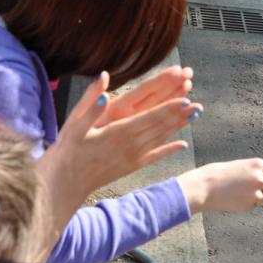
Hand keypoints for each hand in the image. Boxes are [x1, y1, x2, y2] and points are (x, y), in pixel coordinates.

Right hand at [34, 73, 196, 262]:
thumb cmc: (67, 151)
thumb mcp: (74, 123)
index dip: (169, 107)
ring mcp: (132, 157)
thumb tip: (104, 78)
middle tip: (198, 104)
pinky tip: (182, 144)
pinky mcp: (131, 166)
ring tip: (195, 116)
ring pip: (161, 139)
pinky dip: (169, 149)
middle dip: (180, 114)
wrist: (64, 184)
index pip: (149, 116)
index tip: (186, 98)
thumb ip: (91, 101)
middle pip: (160, 127)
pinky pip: (154, 156)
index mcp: (118, 132)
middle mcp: (130, 145)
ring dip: (179, 127)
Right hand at [179, 158, 262, 213]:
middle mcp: (259, 177)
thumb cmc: (224, 175)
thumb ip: (260, 174)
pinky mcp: (249, 204)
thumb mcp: (243, 168)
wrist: (205, 186)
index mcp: (258, 164)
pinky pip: (256, 207)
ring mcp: (255, 192)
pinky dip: (250, 205)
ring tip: (246, 195)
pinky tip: (237, 199)